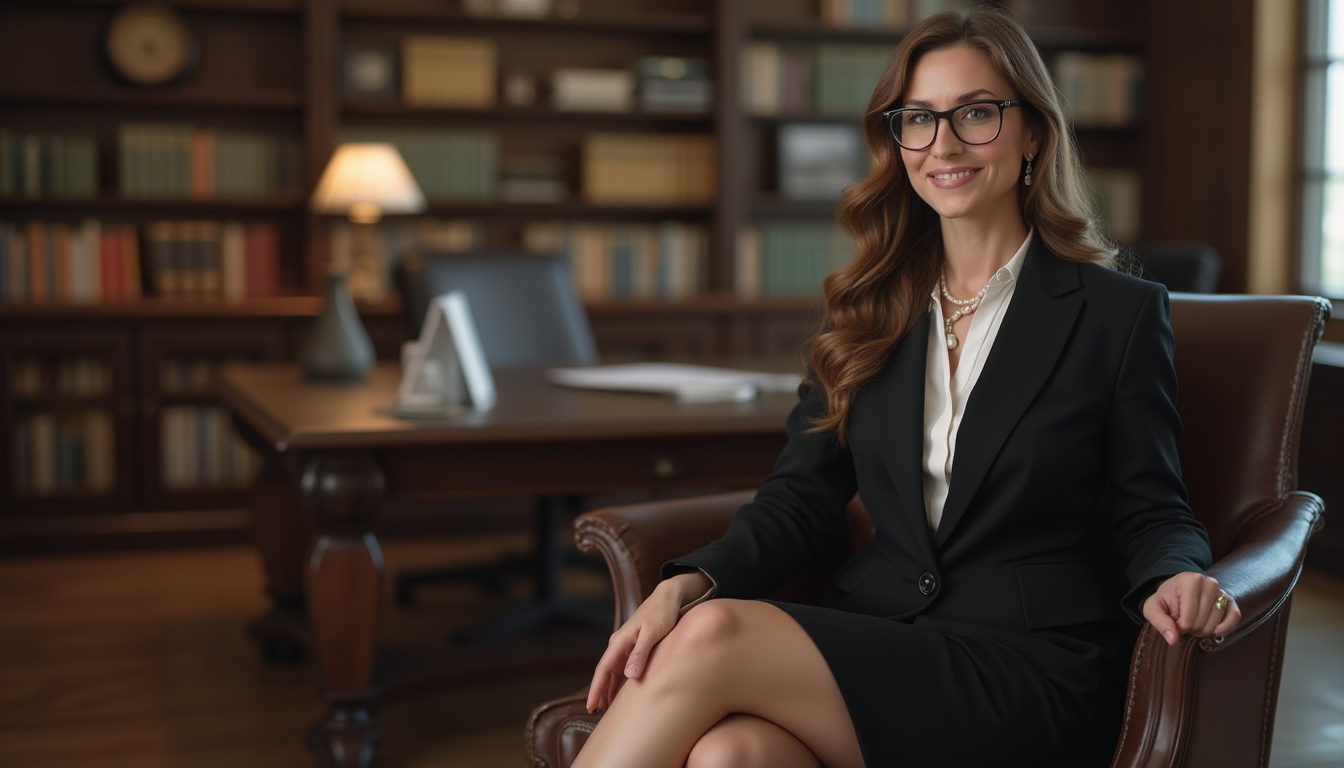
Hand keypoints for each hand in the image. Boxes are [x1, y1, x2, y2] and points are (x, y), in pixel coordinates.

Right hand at [584, 571, 711, 712]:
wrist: (668, 597)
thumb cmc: (661, 613)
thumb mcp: (652, 633)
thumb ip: (640, 653)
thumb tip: (629, 676)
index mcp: (619, 641)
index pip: (603, 669)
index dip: (596, 689)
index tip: (591, 706)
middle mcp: (618, 644)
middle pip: (605, 673)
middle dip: (600, 692)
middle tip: (596, 713)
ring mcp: (625, 645)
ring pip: (613, 671)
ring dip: (609, 688)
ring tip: (607, 707)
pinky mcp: (634, 646)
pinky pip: (622, 667)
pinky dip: (619, 681)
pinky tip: (622, 691)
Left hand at [1142, 571, 1241, 645]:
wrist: (1179, 591)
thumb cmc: (1166, 599)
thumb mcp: (1153, 607)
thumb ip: (1159, 621)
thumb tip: (1173, 639)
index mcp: (1190, 581)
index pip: (1187, 620)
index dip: (1179, 626)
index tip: (1174, 619)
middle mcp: (1210, 583)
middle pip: (1202, 623)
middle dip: (1191, 629)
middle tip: (1184, 621)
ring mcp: (1222, 592)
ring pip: (1215, 625)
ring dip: (1204, 630)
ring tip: (1195, 621)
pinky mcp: (1231, 601)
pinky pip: (1234, 618)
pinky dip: (1226, 628)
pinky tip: (1215, 631)